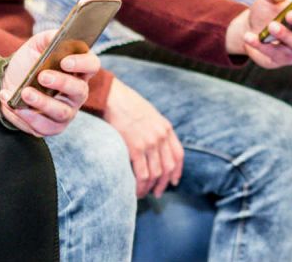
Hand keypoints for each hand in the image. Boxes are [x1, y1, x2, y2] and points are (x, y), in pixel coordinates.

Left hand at [0, 30, 99, 136]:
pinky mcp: (51, 127)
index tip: (65, 61)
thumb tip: (58, 36)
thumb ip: (48, 38)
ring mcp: (66, 112)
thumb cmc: (28, 63)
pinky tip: (11, 104)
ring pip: (61, 113)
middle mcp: (77, 93)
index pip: (92, 65)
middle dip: (61, 83)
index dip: (82, 64)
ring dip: (42, 103)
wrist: (9, 82)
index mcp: (78, 70)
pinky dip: (25, 116)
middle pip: (79, 91)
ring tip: (24, 92)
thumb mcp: (36, 45)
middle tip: (42, 76)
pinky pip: (42, 127)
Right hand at [103, 79, 182, 198]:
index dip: (177, 171)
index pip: (178, 155)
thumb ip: (155, 129)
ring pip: (156, 174)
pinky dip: (140, 186)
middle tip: (157, 193)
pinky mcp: (136, 147)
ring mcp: (149, 142)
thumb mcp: (149, 114)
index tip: (173, 182)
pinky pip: (142, 174)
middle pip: (168, 167)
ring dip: (150, 188)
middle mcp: (161, 136)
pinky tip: (135, 191)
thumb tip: (154, 147)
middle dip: (163, 184)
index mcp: (166, 128)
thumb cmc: (126, 104)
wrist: (113, 97)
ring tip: (143, 194)